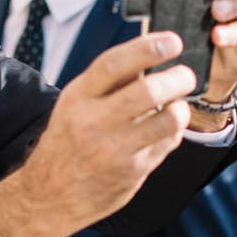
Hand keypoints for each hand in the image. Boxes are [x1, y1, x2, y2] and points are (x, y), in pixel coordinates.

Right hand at [17, 33, 198, 230]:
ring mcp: (115, 150)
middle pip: (148, 92)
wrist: (49, 195)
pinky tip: (164, 131)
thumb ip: (109, 82)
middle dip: (177, 78)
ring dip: (181, 108)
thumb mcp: (76, 104)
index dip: (147, 48)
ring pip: (167, 121)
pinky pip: (167, 144)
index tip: (173, 42)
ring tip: (179, 105)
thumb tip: (150, 51)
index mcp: (79, 98)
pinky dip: (173, 133)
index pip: (114, 64)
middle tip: (186, 76)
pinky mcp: (133, 172)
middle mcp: (94, 123)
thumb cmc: (68, 141)